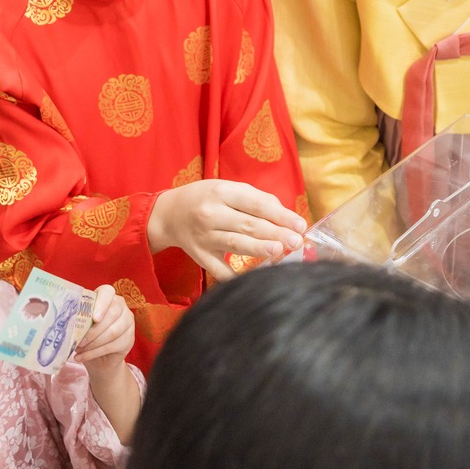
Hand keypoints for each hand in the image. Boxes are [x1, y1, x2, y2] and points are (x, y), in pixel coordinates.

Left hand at [72, 284, 135, 373]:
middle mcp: (121, 307)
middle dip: (93, 330)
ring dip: (93, 343)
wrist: (100, 357)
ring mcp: (128, 322)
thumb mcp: (81, 324)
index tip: (94, 318)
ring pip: (113, 332)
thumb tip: (66, 323)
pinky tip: (82, 357)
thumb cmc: (87, 334)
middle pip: (111, 314)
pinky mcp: (129, 339)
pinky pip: (113, 346)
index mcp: (107, 297)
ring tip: (79, 350)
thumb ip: (78, 319)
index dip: (101, 304)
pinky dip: (95, 353)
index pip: (107, 292)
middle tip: (79, 341)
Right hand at [147, 179, 306, 277]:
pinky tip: (254, 280)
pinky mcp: (200, 256)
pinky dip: (235, 276)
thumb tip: (284, 215)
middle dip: (276, 233)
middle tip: (297, 241)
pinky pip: (219, 269)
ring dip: (259, 248)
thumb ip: (256, 199)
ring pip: (236, 244)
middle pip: (249, 225)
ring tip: (279, 251)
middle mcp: (211, 214)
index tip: (301, 224)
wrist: (168, 214)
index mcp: (221, 192)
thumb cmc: (206, 198)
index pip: (256, 204)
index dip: (280, 215)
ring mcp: (204, 237)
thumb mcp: (227, 188)